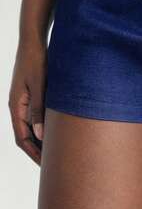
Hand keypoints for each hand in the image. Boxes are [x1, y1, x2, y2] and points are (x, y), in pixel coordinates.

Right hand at [8, 40, 46, 164]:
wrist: (33, 41)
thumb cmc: (36, 60)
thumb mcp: (39, 86)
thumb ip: (39, 109)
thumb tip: (41, 135)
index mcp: (16, 106)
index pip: (22, 138)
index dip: (34, 153)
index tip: (46, 166)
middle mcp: (18, 106)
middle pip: (26, 136)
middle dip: (38, 151)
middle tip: (55, 164)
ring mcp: (24, 101)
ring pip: (31, 127)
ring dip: (42, 140)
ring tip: (58, 152)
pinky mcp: (32, 95)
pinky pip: (36, 117)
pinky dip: (45, 127)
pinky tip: (59, 131)